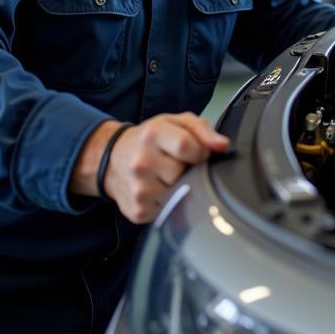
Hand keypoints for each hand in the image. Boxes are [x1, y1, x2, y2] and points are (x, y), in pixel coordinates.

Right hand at [104, 113, 228, 223]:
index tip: (197, 152)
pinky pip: (169, 211)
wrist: (112, 158)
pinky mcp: (138, 211)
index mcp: (152, 134)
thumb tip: (223, 145)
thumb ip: (202, 129)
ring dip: (180, 188)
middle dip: (188, 170)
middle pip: (183, 173)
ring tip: (168, 176)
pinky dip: (169, 203)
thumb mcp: (175, 122)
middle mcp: (142, 162)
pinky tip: (159, 190)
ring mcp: (139, 189)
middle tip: (179, 164)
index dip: (199, 151)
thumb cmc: (150, 139)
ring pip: (179, 195)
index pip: (186, 146)